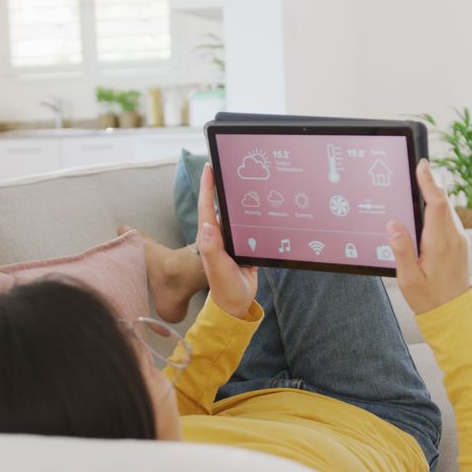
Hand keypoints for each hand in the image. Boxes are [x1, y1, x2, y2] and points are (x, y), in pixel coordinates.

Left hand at [196, 164, 257, 318]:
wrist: (237, 304)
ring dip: (242, 202)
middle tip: (231, 167)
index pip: (208, 207)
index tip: (209, 168)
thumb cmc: (225, 288)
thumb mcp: (218, 269)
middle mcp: (221, 237)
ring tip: (250, 182)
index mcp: (212, 238)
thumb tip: (208, 225)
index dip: (208, 187)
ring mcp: (233, 242)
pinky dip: (255, 219)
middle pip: (222, 207)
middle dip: (224, 187)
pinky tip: (263, 210)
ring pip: (237, 217)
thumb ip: (213, 249)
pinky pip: (250, 229)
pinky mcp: (245, 248)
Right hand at [386, 159, 470, 314]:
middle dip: (431, 183)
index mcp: (440, 243)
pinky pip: (449, 220)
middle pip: (444, 202)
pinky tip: (426, 210)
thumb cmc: (429, 299)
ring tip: (419, 183)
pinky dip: (438, 209)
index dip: (429, 182)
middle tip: (418, 167)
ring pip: (447, 210)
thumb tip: (394, 225)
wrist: (454, 315)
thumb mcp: (408, 278)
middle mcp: (454, 238)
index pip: (437, 204)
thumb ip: (401, 250)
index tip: (422, 165)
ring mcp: (459, 240)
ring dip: (435, 196)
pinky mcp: (459, 245)